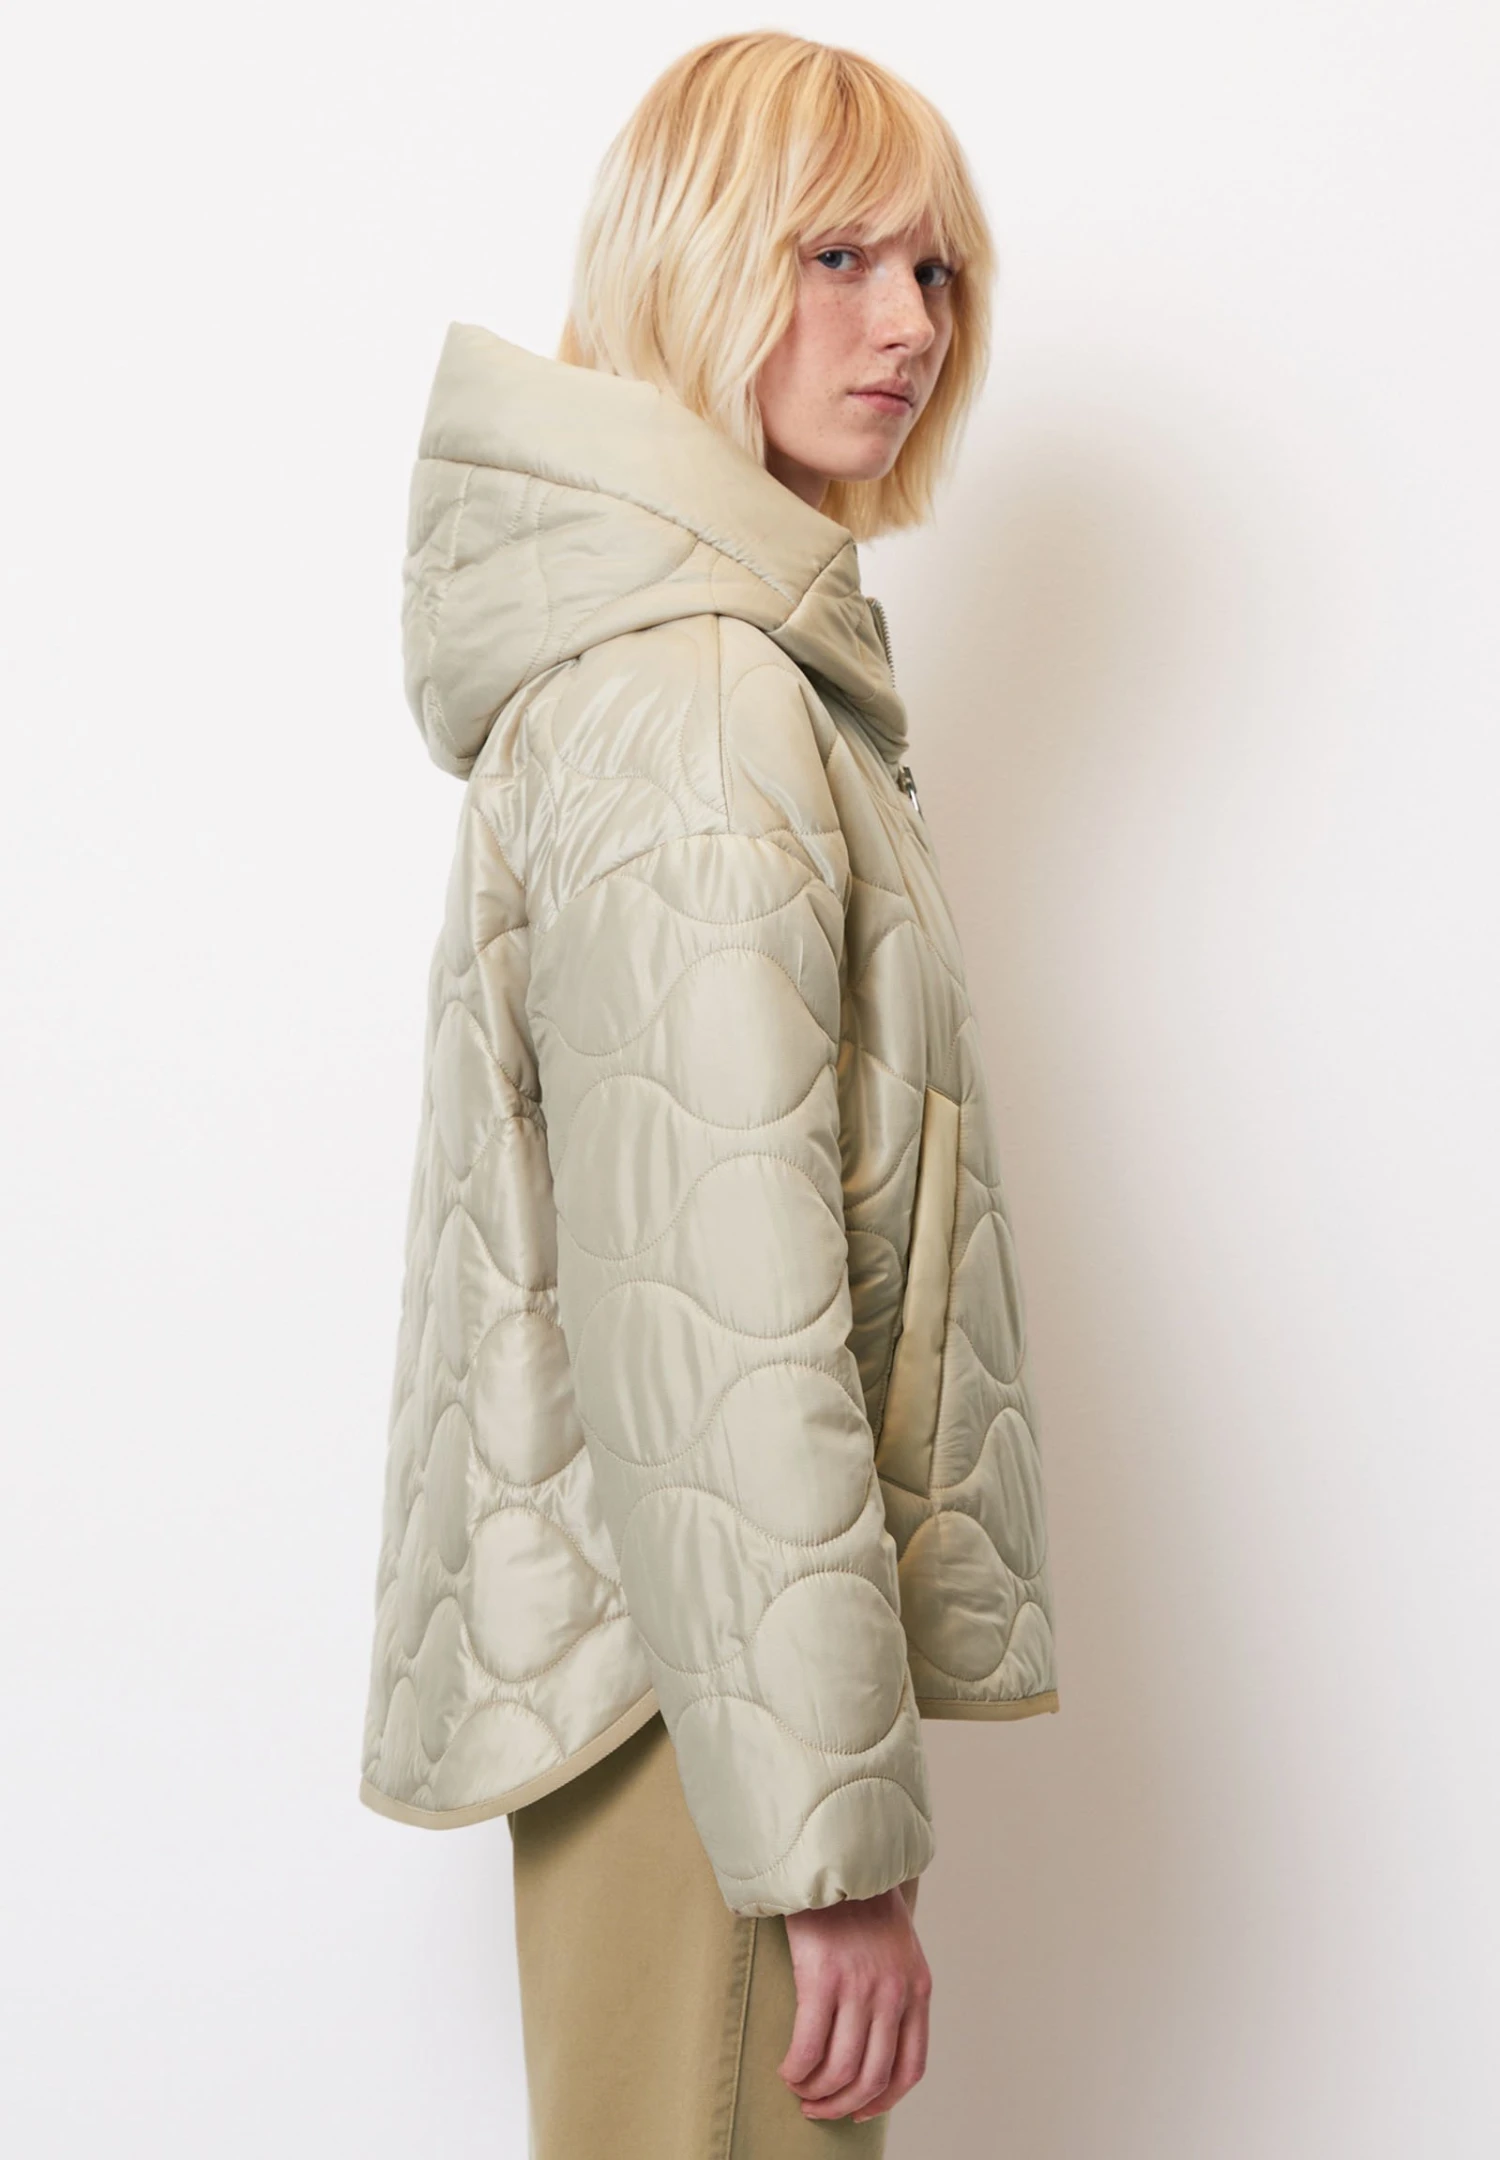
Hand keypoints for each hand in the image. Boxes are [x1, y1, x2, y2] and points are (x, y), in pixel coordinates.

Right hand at [778, 1877, 931, 2122]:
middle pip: (873, 2077)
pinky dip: (797, 2069)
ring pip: (842, 2070)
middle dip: (842, 2105)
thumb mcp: (897, 1944)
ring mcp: (860, 1986)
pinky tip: (787, 2069)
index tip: (859, 2110)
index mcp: (917, 1987)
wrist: (839, 1852)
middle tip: (817, 2108)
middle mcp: (894, 1992)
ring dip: (817, 2093)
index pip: (910, 2067)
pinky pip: (809, 2046)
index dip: (883, 2100)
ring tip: (799, 2089)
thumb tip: (871, 2034)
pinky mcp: (823, 1977)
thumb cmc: (860, 1898)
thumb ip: (894, 1986)